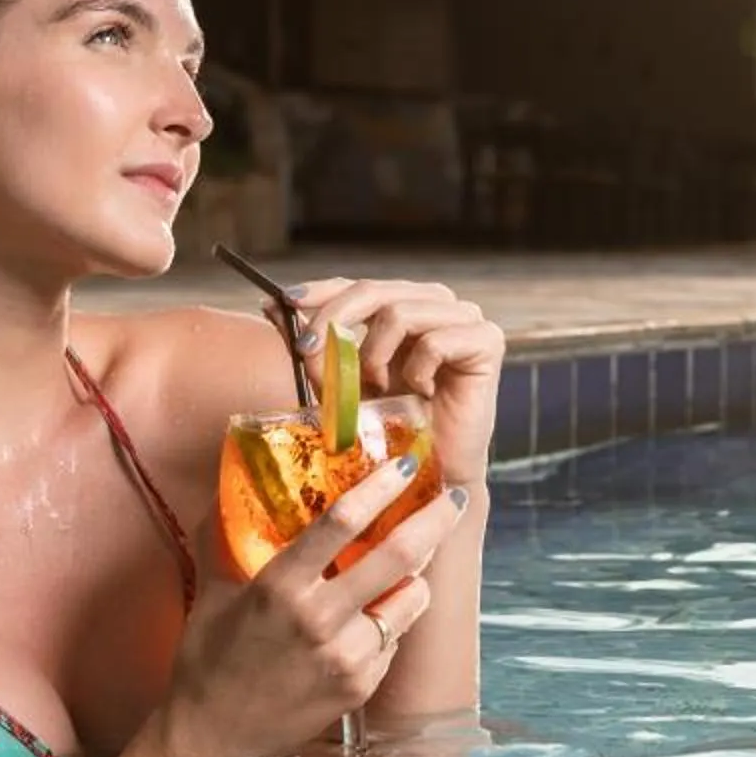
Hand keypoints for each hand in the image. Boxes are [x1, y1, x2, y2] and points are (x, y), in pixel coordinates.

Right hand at [113, 453, 469, 756]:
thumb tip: (230, 481)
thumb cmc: (207, 660)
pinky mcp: (360, 687)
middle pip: (398, 557)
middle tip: (457, 498)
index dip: (380, 487)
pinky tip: (373, 619)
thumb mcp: (212, 589)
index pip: (341, 522)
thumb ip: (224, 534)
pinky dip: (392, 622)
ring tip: (413, 564)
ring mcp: (345, 657)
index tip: (408, 463)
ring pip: (409, 600)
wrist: (211, 739)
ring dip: (418, 576)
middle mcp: (319, 619)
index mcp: (279, 586)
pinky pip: (395, 640)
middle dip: (435, 521)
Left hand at [289, 277, 503, 484]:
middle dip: (334, 323)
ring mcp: (465, 318)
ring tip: (378, 389)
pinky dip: (416, 371)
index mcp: (405, 304)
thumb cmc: (385, 428)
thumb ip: (313, 343)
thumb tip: (268, 303)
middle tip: (309, 354)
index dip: (321, 290)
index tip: (283, 302)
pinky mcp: (487, 340)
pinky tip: (420, 394)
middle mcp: (437, 303)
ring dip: (374, 356)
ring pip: (399, 312)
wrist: (428, 473)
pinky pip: (434, 341)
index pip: (358, 284)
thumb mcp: (339, 380)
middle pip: (374, 290)